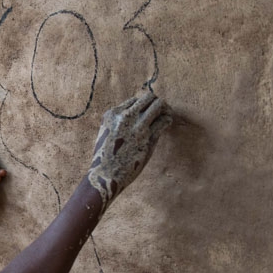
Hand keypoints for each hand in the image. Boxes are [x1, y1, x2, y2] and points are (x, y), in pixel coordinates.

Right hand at [87, 88, 171, 207]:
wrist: (105, 175)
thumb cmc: (105, 157)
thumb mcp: (106, 133)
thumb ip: (117, 122)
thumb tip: (133, 116)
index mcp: (112, 114)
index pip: (135, 100)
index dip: (143, 105)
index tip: (147, 112)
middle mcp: (125, 117)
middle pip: (148, 97)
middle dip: (156, 102)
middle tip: (161, 110)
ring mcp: (137, 126)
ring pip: (158, 105)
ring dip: (165, 109)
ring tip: (167, 114)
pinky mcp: (148, 138)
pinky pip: (163, 121)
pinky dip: (167, 120)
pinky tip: (166, 124)